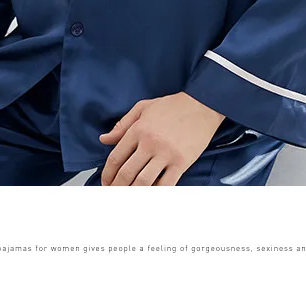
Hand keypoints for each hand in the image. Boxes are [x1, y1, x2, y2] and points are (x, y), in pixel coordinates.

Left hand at [97, 92, 225, 185]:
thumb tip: (104, 139)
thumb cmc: (172, 106)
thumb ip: (122, 125)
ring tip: (127, 199)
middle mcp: (150, 143)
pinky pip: (165, 185)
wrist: (201, 105)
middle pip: (126, 174)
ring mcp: (166, 154)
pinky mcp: (181, 162)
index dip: (107, 174)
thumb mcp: (143, 108)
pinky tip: (149, 197)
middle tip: (113, 195)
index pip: (115, 158)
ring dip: (132, 194)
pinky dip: (155, 194)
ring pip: (143, 182)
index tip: (106, 182)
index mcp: (138, 129)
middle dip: (116, 188)